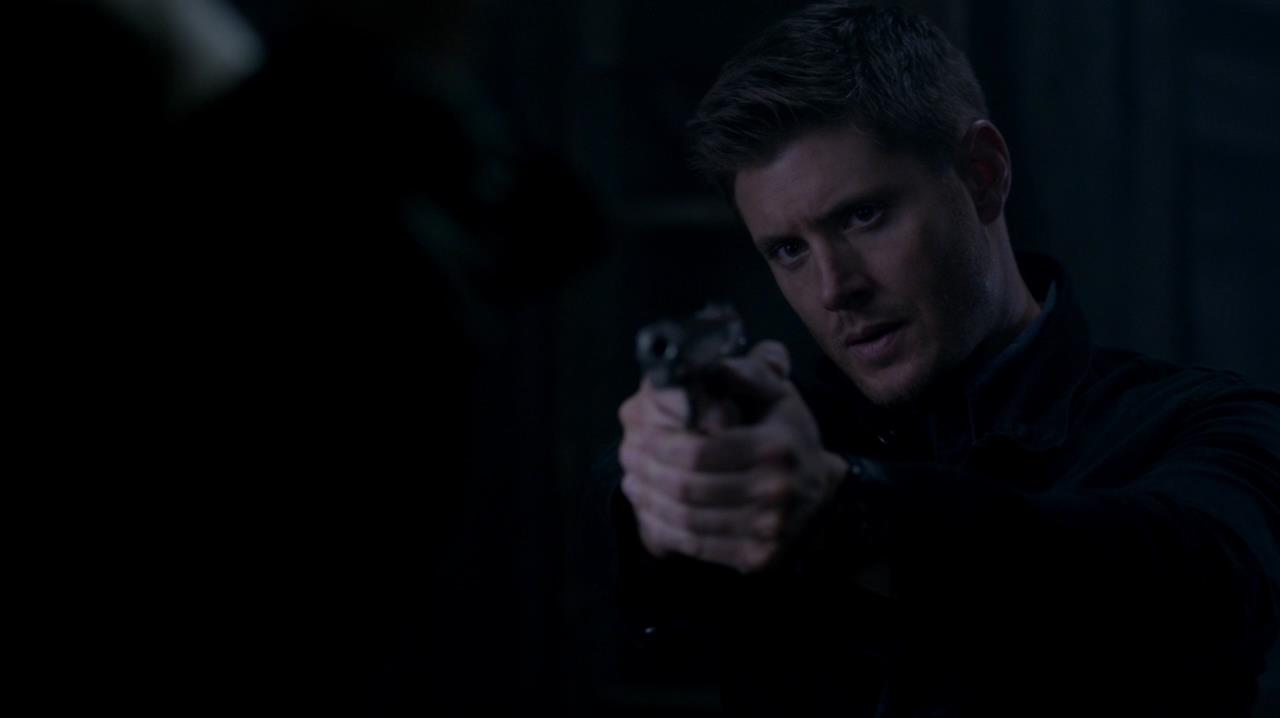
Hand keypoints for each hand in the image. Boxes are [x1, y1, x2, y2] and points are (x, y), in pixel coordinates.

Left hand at [617, 341, 846, 572]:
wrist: (822, 490)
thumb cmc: (787, 433)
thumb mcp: (776, 394)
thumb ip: (748, 373)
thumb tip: (717, 367)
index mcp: (774, 446)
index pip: (698, 452)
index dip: (659, 445)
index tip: (637, 436)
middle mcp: (775, 490)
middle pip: (688, 488)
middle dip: (647, 472)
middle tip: (627, 459)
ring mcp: (769, 530)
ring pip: (688, 520)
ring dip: (650, 502)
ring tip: (632, 483)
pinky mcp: (758, 557)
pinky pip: (698, 547)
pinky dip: (666, 531)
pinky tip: (649, 513)